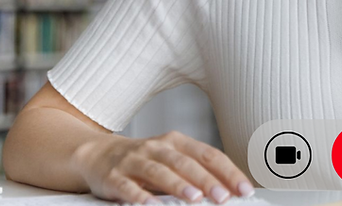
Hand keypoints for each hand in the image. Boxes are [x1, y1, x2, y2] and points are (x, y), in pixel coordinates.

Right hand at [73, 131, 254, 203]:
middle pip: (186, 163)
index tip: (244, 189)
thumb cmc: (144, 160)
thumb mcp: (171, 159)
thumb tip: (227, 190)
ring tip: (195, 199)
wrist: (98, 153)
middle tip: (223, 197)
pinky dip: (141, 197)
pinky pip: (129, 187)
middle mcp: (157, 147)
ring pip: (159, 171)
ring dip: (178, 185)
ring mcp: (135, 161)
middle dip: (206, 180)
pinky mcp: (114, 176)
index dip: (227, 171)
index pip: (208, 154)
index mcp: (176, 142)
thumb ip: (195, 172)